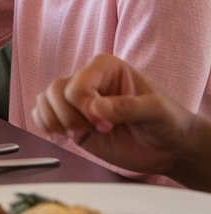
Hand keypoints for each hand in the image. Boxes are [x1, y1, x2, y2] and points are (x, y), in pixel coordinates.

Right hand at [32, 54, 198, 180]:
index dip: (86, 108)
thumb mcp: (156, 111)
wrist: (170, 146)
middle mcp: (89, 81)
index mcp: (106, 67)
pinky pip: (43, 114)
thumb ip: (128, 107)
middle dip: (69, 116)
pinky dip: (45, 124)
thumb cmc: (167, 122)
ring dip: (56, 121)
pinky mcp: (73, 121)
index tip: (106, 126)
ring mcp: (79, 103)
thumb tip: (96, 109)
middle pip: (56, 90)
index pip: (78, 84)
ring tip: (79, 134)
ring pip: (46, 100)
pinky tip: (62, 134)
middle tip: (91, 132)